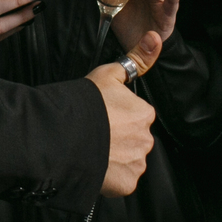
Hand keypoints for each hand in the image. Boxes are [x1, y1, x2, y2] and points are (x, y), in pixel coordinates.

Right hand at [85, 31, 160, 196]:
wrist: (65, 136)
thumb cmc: (85, 104)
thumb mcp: (109, 74)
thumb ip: (137, 58)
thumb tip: (156, 37)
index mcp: (144, 114)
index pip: (135, 116)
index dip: (115, 116)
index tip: (100, 116)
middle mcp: (146, 140)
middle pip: (133, 139)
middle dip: (117, 139)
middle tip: (94, 134)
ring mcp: (137, 164)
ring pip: (127, 161)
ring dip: (113, 158)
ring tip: (91, 150)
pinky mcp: (126, 184)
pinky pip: (120, 181)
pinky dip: (109, 177)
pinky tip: (94, 165)